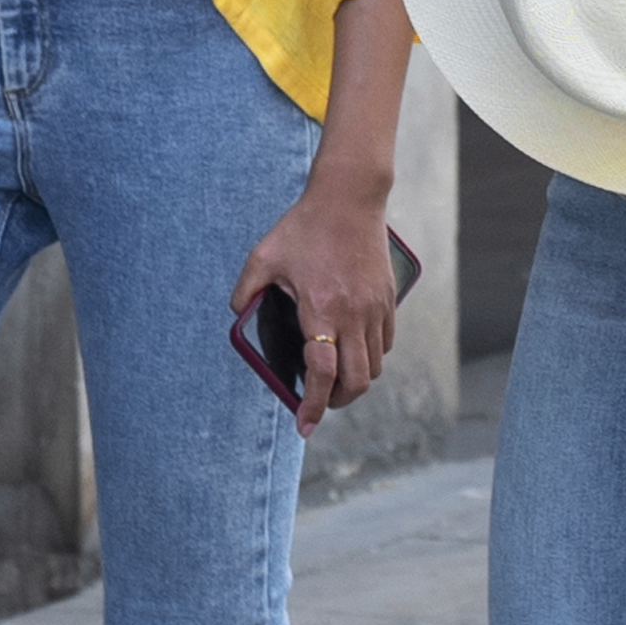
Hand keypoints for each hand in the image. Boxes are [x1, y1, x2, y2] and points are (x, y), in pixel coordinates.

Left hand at [231, 167, 406, 432]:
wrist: (349, 198)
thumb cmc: (304, 227)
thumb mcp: (263, 255)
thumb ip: (246, 289)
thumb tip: (236, 314)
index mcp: (321, 309)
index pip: (322, 374)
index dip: (314, 406)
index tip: (304, 426)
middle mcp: (353, 315)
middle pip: (356, 381)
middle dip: (337, 401)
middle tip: (320, 401)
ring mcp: (375, 309)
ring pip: (374, 367)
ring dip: (355, 379)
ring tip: (335, 376)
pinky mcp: (388, 300)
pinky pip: (385, 343)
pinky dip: (371, 356)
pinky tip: (353, 348)